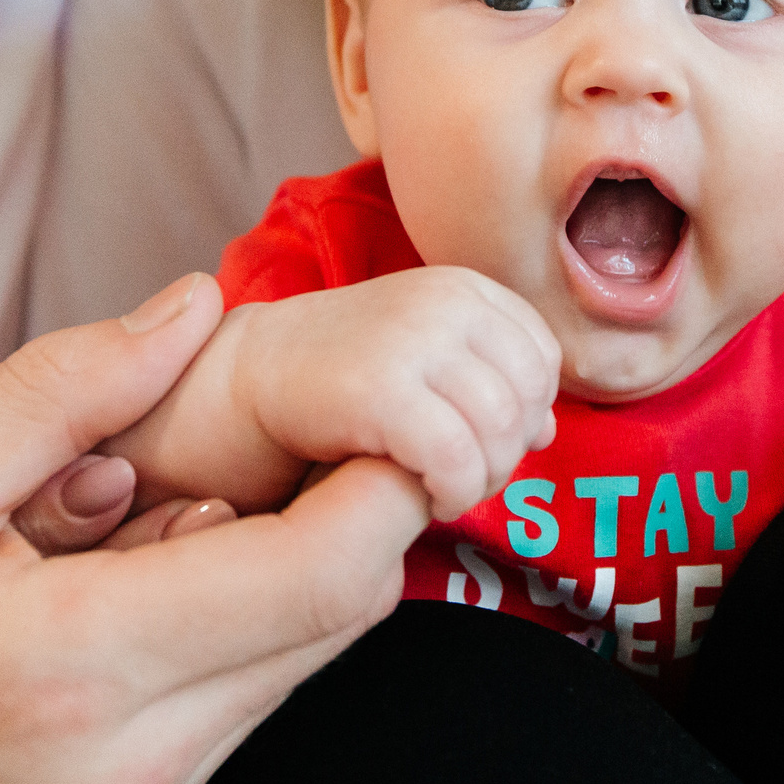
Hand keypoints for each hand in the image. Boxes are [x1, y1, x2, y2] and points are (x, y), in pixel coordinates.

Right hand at [0, 274, 430, 783]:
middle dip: (347, 503)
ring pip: (297, 663)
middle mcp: (136, 762)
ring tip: (167, 497)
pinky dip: (232, 623)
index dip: (385, 477)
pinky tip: (135, 574)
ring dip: (285, 562)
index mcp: (75, 668)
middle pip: (338, 618)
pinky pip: (237, 704)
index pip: (322, 575)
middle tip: (289, 416)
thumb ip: (62, 391)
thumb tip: (191, 306)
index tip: (374, 401)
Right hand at [116, 266, 561, 521]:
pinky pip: (457, 456)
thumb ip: (485, 383)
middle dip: (505, 453)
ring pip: (501, 430)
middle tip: (458, 478)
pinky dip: (453, 491)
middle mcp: (445, 300)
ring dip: (479, 478)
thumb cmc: (332, 384)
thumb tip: (547, 429)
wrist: (236, 383)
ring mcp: (413, 338)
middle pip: (528, 396)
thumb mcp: (423, 365)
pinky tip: (422, 497)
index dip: (526, 414)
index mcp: (461, 287)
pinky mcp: (380, 386)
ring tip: (436, 489)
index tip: (482, 446)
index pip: (542, 358)